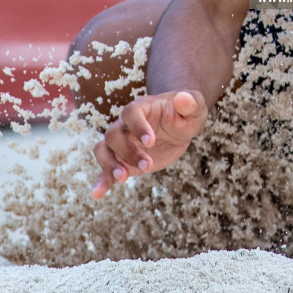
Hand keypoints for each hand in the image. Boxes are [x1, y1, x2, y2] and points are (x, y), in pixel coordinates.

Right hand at [91, 89, 206, 198]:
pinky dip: (101, 182)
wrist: (178, 125)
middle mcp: (126, 124)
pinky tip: (97, 193)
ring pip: (103, 149)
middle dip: (128, 151)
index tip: (151, 142)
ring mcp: (122, 143)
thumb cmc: (185, 113)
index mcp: (142, 107)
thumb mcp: (195, 106)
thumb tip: (182, 99)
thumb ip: (190, 102)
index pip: (131, 112)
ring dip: (109, 164)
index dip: (138, 126)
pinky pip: (105, 170)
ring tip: (123, 177)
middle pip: (113, 134)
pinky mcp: (123, 161)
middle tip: (148, 166)